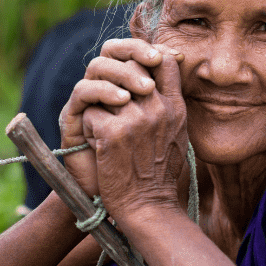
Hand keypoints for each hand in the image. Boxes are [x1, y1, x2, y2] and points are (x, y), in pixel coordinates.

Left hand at [80, 42, 187, 222]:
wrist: (147, 207)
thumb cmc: (159, 175)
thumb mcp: (177, 135)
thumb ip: (170, 107)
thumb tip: (158, 80)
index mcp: (176, 108)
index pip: (165, 61)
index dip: (148, 57)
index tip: (136, 69)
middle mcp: (158, 109)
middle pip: (132, 67)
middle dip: (116, 79)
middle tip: (111, 102)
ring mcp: (135, 120)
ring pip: (107, 88)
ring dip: (100, 106)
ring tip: (102, 127)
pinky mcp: (112, 133)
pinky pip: (91, 112)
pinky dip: (88, 127)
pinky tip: (96, 145)